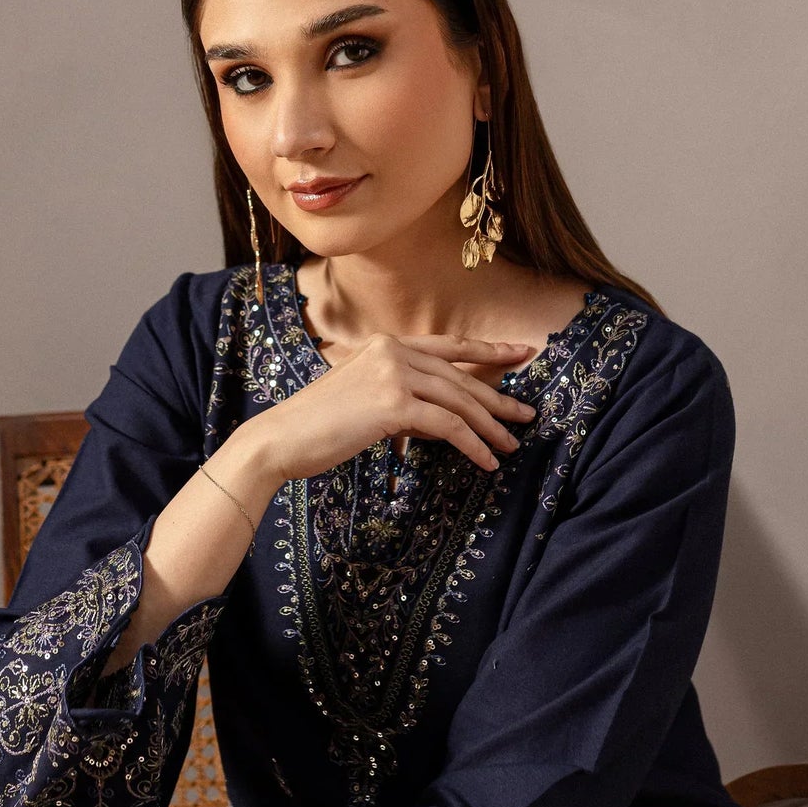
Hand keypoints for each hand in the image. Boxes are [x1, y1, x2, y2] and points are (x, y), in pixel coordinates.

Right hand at [252, 333, 539, 480]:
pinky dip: (471, 445)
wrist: (281, 439)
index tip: (521, 353)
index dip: (488, 350)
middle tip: (527, 416)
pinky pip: (447, 425)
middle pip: (460, 377)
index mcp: (386, 345)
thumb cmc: (319, 428)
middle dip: (497, 399)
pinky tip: (485, 462)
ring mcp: (393, 374)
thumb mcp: (367, 403)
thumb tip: (446, 421)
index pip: (449, 346)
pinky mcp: (393, 404)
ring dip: (490, 428)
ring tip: (509, 447)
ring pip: (459, 401)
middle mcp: (392, 351)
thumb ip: (406, 402)